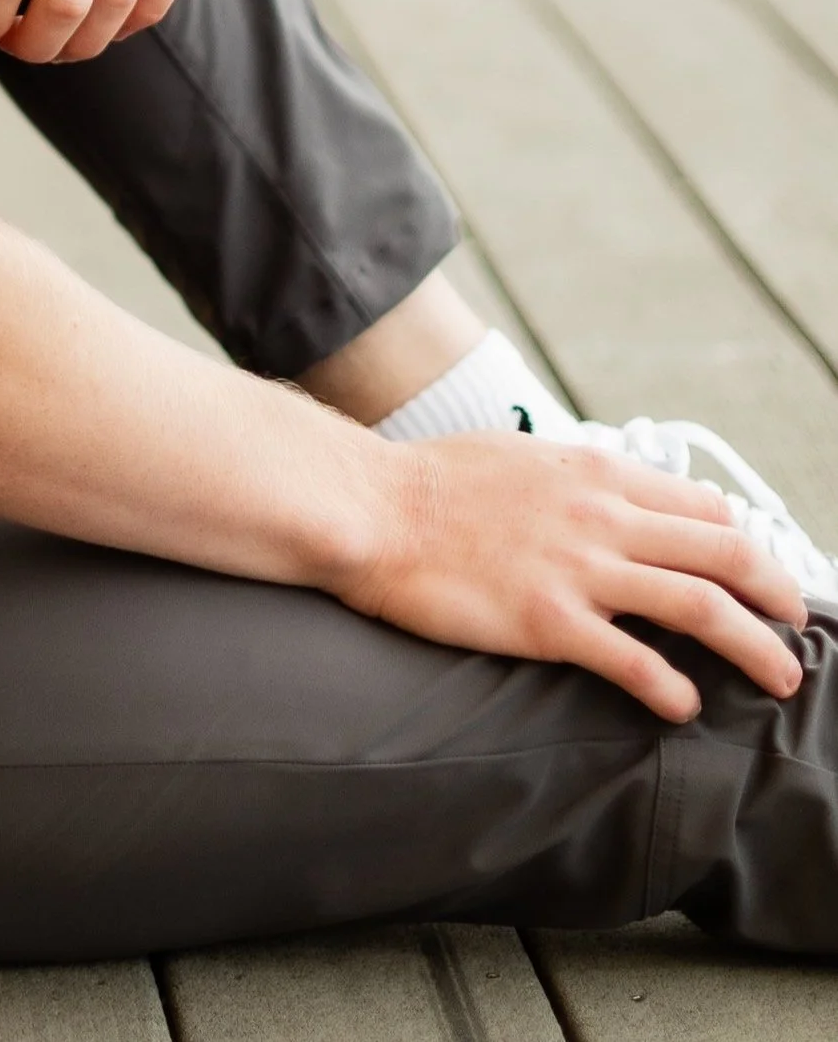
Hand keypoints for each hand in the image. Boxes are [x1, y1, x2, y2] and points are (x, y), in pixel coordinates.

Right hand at [346, 431, 806, 721]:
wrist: (370, 507)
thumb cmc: (431, 483)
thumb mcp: (520, 458)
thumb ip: (574, 481)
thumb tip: (607, 497)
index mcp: (596, 472)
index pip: (703, 505)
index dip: (745, 541)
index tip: (756, 572)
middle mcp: (602, 516)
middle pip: (725, 552)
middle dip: (776, 593)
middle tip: (795, 625)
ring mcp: (579, 568)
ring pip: (701, 606)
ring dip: (754, 647)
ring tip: (779, 677)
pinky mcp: (549, 620)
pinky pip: (634, 661)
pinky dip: (671, 688)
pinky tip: (682, 707)